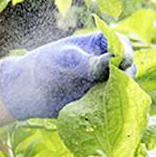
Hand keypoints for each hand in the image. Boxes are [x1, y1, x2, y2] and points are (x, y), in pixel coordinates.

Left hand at [0, 31, 134, 120]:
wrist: (28, 90)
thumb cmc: (45, 65)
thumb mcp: (66, 59)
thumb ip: (88, 62)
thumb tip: (112, 62)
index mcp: (100, 44)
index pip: (121, 45)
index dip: (125, 53)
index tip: (123, 62)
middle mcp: (106, 64)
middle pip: (127, 69)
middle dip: (125, 77)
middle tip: (116, 84)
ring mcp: (104, 83)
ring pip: (122, 89)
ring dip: (119, 94)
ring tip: (107, 99)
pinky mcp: (99, 102)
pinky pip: (111, 106)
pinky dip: (110, 109)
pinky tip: (103, 112)